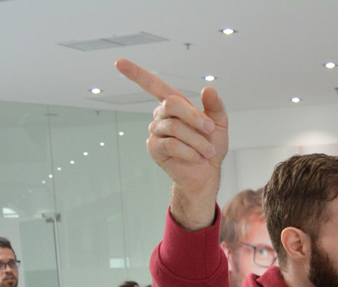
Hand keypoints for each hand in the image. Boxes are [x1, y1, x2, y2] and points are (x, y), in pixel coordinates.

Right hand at [116, 58, 226, 228]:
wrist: (207, 172)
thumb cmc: (211, 145)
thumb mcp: (219, 124)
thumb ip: (215, 106)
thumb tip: (208, 89)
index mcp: (174, 104)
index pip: (153, 85)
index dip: (136, 73)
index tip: (118, 62)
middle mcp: (161, 115)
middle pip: (172, 104)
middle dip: (194, 116)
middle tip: (210, 129)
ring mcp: (155, 131)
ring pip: (175, 127)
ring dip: (197, 140)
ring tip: (209, 151)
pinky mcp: (154, 148)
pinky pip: (172, 145)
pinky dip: (189, 151)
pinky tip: (198, 158)